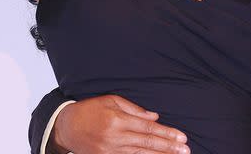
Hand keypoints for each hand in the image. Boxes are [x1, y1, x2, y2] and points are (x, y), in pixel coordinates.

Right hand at [50, 95, 189, 153]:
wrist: (65, 127)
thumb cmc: (90, 109)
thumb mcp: (112, 101)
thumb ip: (134, 109)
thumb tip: (155, 117)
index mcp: (118, 120)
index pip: (148, 128)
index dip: (166, 133)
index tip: (181, 137)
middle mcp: (115, 137)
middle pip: (147, 143)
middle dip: (168, 147)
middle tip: (185, 150)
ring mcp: (110, 150)